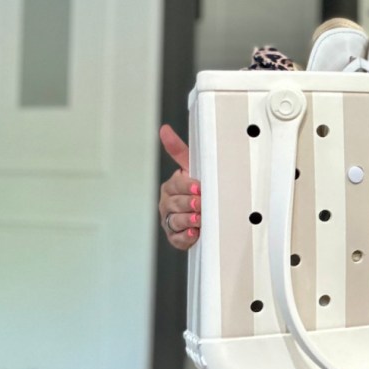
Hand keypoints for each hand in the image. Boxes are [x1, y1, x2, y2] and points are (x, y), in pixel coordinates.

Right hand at [158, 124, 200, 249]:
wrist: (204, 212)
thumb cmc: (198, 187)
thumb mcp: (191, 168)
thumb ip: (178, 150)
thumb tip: (164, 129)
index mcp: (171, 187)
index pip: (176, 185)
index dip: (188, 186)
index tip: (200, 188)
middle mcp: (168, 204)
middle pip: (176, 204)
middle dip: (190, 204)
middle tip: (202, 204)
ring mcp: (170, 221)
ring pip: (175, 221)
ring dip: (188, 220)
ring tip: (200, 219)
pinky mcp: (175, 237)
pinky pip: (177, 238)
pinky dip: (185, 236)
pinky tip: (193, 233)